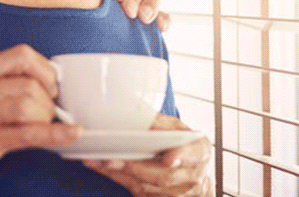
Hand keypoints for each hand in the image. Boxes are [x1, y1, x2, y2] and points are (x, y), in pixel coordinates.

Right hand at [0, 45, 80, 194]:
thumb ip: (0, 82)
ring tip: (45, 124)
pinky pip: (28, 135)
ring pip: (29, 105)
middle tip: (49, 110)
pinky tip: (73, 134)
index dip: (45, 68)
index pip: (21, 55)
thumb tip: (44, 81)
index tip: (52, 83)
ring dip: (47, 116)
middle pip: (29, 82)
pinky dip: (56, 135)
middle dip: (49, 98)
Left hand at [83, 114, 211, 196]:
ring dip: (120, 174)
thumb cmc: (184, 146)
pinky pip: (136, 191)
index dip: (181, 156)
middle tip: (113, 158)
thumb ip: (162, 124)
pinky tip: (100, 167)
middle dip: (136, 167)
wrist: (195, 175)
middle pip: (163, 176)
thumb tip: (136, 111)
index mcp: (199, 151)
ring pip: (147, 187)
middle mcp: (191, 175)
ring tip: (99, 160)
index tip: (168, 159)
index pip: (192, 154)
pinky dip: (117, 178)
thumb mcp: (179, 129)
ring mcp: (177, 192)